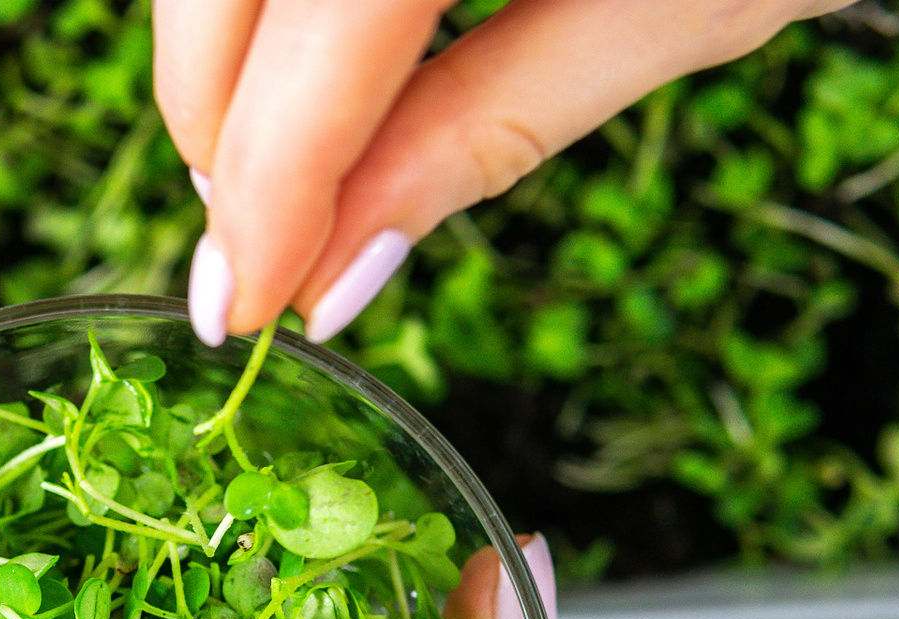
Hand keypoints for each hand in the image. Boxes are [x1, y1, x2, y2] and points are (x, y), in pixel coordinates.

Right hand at [158, 0, 849, 346]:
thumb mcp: (682, 2)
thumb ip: (490, 128)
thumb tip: (335, 275)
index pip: (309, 52)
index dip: (261, 193)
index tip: (250, 308)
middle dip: (215, 136)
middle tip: (263, 252)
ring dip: (226, 70)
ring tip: (292, 162)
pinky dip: (263, 11)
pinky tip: (312, 63)